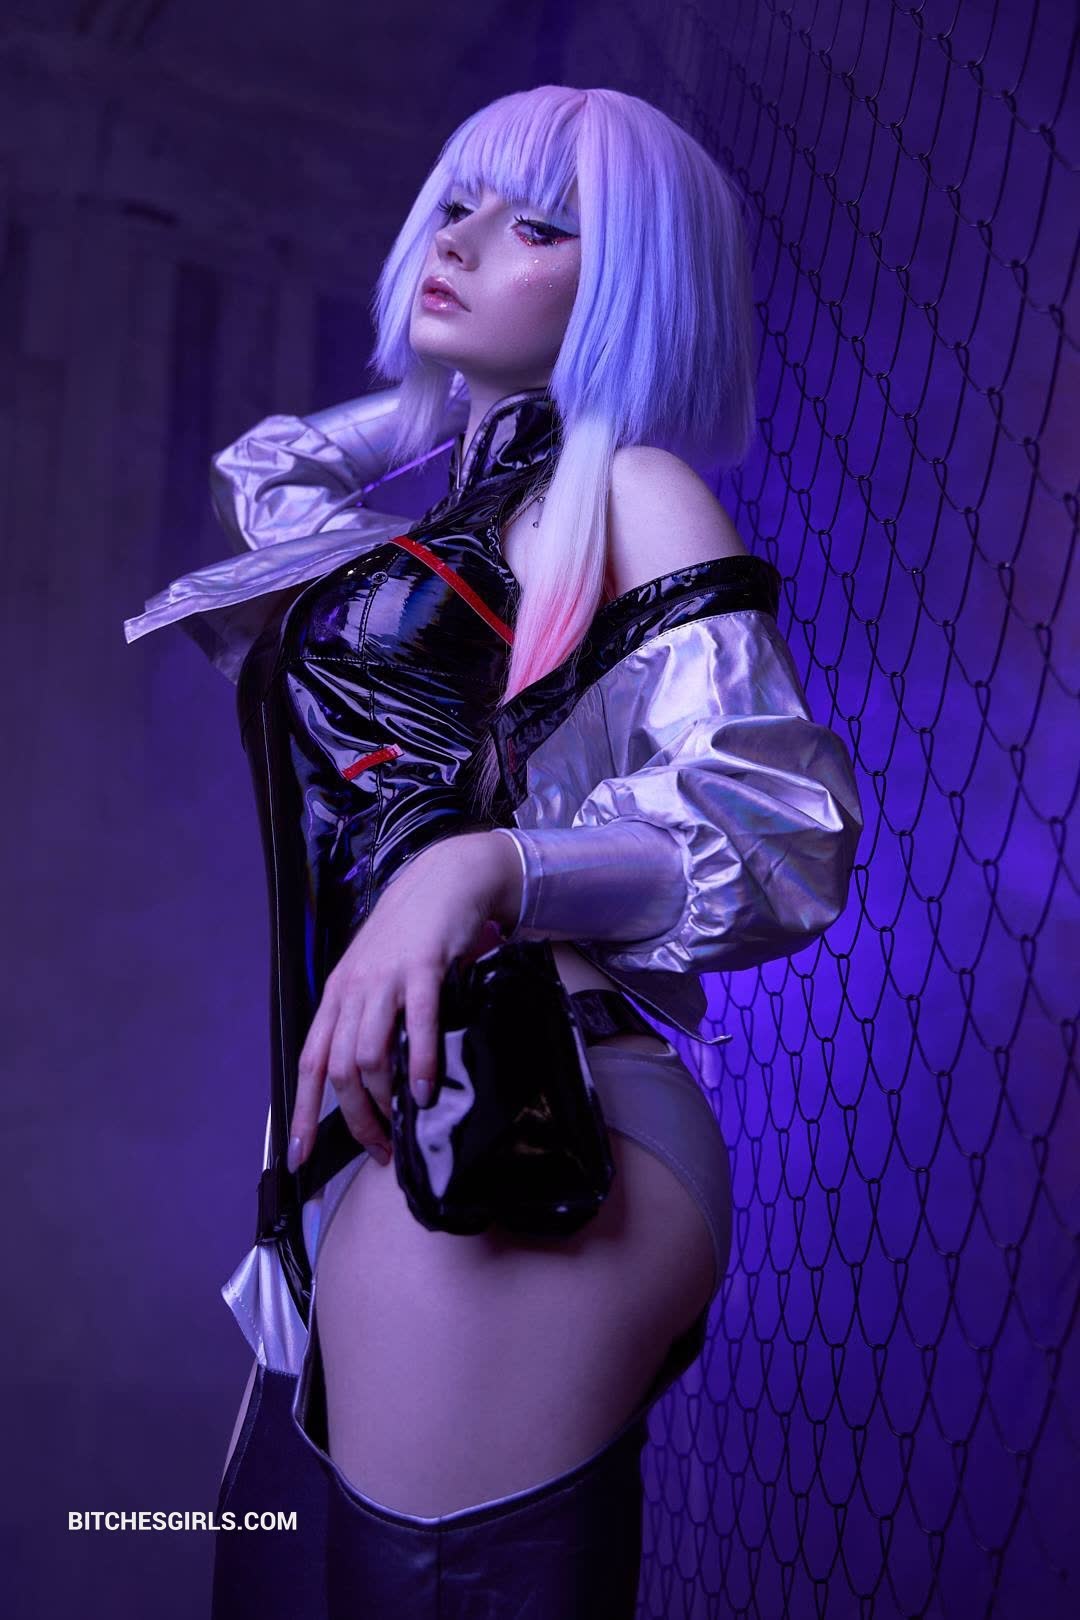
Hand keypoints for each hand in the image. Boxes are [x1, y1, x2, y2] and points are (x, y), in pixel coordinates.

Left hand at [287, 830, 522, 1170]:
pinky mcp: (422, 967)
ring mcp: (385, 978)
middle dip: (355, 1118)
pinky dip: (420, 1063)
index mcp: (337, 996)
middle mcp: (353, 989)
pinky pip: (417, 1024)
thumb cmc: (410, 934)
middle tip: (378, 1148)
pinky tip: (426, 1090)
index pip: (309, 1062)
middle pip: (338, 1069)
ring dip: (385, 1100)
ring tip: (403, 1125)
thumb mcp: (375, 977)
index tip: (299, 1156)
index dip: (301, 1112)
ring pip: (369, 1054)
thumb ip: (366, 1018)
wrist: (443, 880)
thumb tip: (366, 1078)